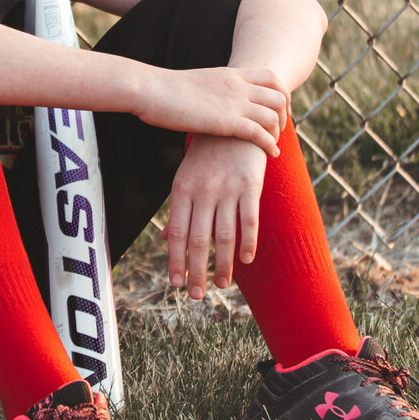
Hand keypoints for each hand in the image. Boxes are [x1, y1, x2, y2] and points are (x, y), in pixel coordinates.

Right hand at [132, 67, 287, 156]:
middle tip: (281, 130)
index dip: (282, 93)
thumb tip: (211, 100)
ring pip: (273, 115)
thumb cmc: (164, 90)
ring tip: (275, 144)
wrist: (150, 89)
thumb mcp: (197, 83)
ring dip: (279, 131)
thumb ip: (212, 90)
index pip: (272, 77)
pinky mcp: (227, 122)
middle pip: (279, 95)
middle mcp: (238, 85)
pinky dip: (270, 144)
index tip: (281, 109)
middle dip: (285, 114)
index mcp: (231, 74)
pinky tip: (272, 154)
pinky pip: (260, 133)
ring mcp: (234, 102)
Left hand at [163, 134, 269, 299]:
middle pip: (199, 240)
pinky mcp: (250, 185)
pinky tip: (246, 260)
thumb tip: (168, 239)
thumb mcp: (186, 178)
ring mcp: (227, 189)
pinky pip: (249, 220)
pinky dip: (248, 242)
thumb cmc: (206, 156)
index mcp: (182, 190)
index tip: (177, 284)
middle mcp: (203, 191)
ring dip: (223, 264)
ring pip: (224, 235)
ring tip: (221, 285)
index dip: (176, 260)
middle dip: (197, 271)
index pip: (177, 233)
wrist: (233, 123)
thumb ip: (179, 209)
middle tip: (196, 296)